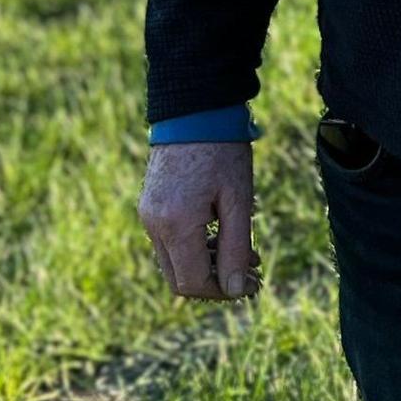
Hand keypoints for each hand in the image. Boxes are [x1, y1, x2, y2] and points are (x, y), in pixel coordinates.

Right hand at [138, 140, 258, 298]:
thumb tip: (234, 291)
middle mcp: (154, 224)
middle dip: (216, 282)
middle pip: (179, 279)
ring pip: (174, 262)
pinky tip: (223, 234)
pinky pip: (169, 241)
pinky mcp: (149, 205)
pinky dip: (194, 247)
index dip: (223, 292)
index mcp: (176, 225)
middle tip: (250, 272)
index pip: (193, 283)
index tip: (253, 283)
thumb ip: (235, 249)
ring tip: (246, 252)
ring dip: (207, 265)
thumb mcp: (239, 201)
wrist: (194, 108)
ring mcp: (147, 215)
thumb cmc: (222, 151)